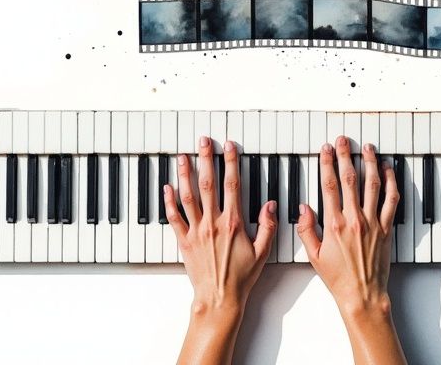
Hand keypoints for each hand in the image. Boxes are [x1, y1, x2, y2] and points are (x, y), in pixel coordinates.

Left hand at [165, 136, 276, 364]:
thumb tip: (272, 205)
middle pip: (208, 184)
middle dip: (206, 159)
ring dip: (185, 174)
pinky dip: (170, 201)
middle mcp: (212, 223)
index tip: (229, 147)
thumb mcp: (263, 252)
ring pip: (188, 196)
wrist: (219, 298)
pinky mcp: (184, 241)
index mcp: (233, 223)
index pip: (232, 185)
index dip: (231, 163)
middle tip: (203, 142)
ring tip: (183, 157)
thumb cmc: (241, 277)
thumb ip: (268, 226)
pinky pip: (174, 217)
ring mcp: (196, 231)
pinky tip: (168, 188)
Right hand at [296, 136, 406, 364]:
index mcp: (334, 224)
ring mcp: (373, 222)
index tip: (326, 150)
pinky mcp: (386, 228)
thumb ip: (306, 229)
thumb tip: (303, 207)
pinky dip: (392, 182)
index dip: (327, 164)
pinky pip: (391, 200)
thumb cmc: (338, 278)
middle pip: (350, 179)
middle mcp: (354, 219)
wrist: (362, 294)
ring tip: (367, 147)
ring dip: (369, 163)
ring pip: (372, 184)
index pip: (329, 185)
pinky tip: (388, 169)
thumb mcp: (314, 255)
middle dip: (346, 156)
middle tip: (343, 140)